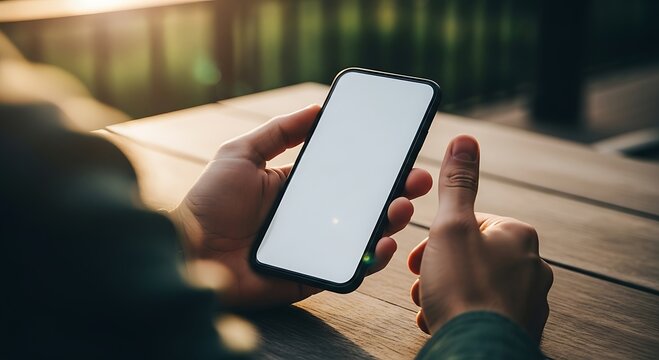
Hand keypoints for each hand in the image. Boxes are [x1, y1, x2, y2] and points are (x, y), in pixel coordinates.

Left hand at [172, 105, 432, 308]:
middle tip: (417, 180)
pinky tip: (384, 242)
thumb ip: (279, 132)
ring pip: (364, 236)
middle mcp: (312, 217)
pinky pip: (350, 269)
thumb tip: (318, 108)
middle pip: (363, 205)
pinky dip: (372, 259)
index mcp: (299, 188)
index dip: (375, 166)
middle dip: (396, 192)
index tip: (400, 152)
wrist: (188, 252)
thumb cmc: (209, 202)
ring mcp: (315, 247)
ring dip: (391, 222)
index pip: (346, 176)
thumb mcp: (241, 154)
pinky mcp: (313, 275)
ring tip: (402, 207)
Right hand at [407, 135, 552, 341]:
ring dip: (446, 292)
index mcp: (519, 237)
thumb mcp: (451, 226)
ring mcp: (527, 301)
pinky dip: (461, 314)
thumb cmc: (464, 289)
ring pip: (476, 286)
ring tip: (430, 304)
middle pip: (472, 255)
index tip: (421, 253)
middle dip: (440, 267)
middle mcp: (531, 267)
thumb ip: (457, 184)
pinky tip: (443, 321)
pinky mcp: (518, 329)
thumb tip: (466, 141)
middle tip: (422, 280)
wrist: (477, 350)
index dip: (439, 236)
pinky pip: (483, 313)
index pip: (472, 223)